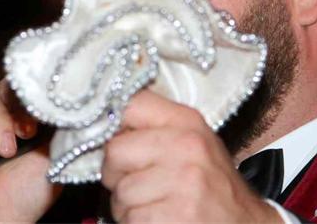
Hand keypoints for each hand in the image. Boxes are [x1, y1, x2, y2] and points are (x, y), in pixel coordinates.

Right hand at [0, 78, 61, 222]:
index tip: (44, 117)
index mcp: (23, 117)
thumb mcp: (55, 155)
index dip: (33, 96)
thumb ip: (60, 126)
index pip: (25, 88)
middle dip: (17, 107)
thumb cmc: (27, 195)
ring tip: (7, 149)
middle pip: (4, 88)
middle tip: (28, 132)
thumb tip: (72, 102)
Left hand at [102, 90, 282, 223]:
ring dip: (128, 206)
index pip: (130, 104)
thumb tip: (103, 121)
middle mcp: (187, 146)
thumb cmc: (212, 185)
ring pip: (120, 192)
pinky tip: (160, 220)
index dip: (112, 124)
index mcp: (187, 121)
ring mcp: (183, 182)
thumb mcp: (194, 142)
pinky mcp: (177, 215)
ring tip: (155, 204)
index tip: (116, 139)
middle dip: (116, 173)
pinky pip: (130, 219)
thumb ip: (154, 127)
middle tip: (137, 182)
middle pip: (115, 151)